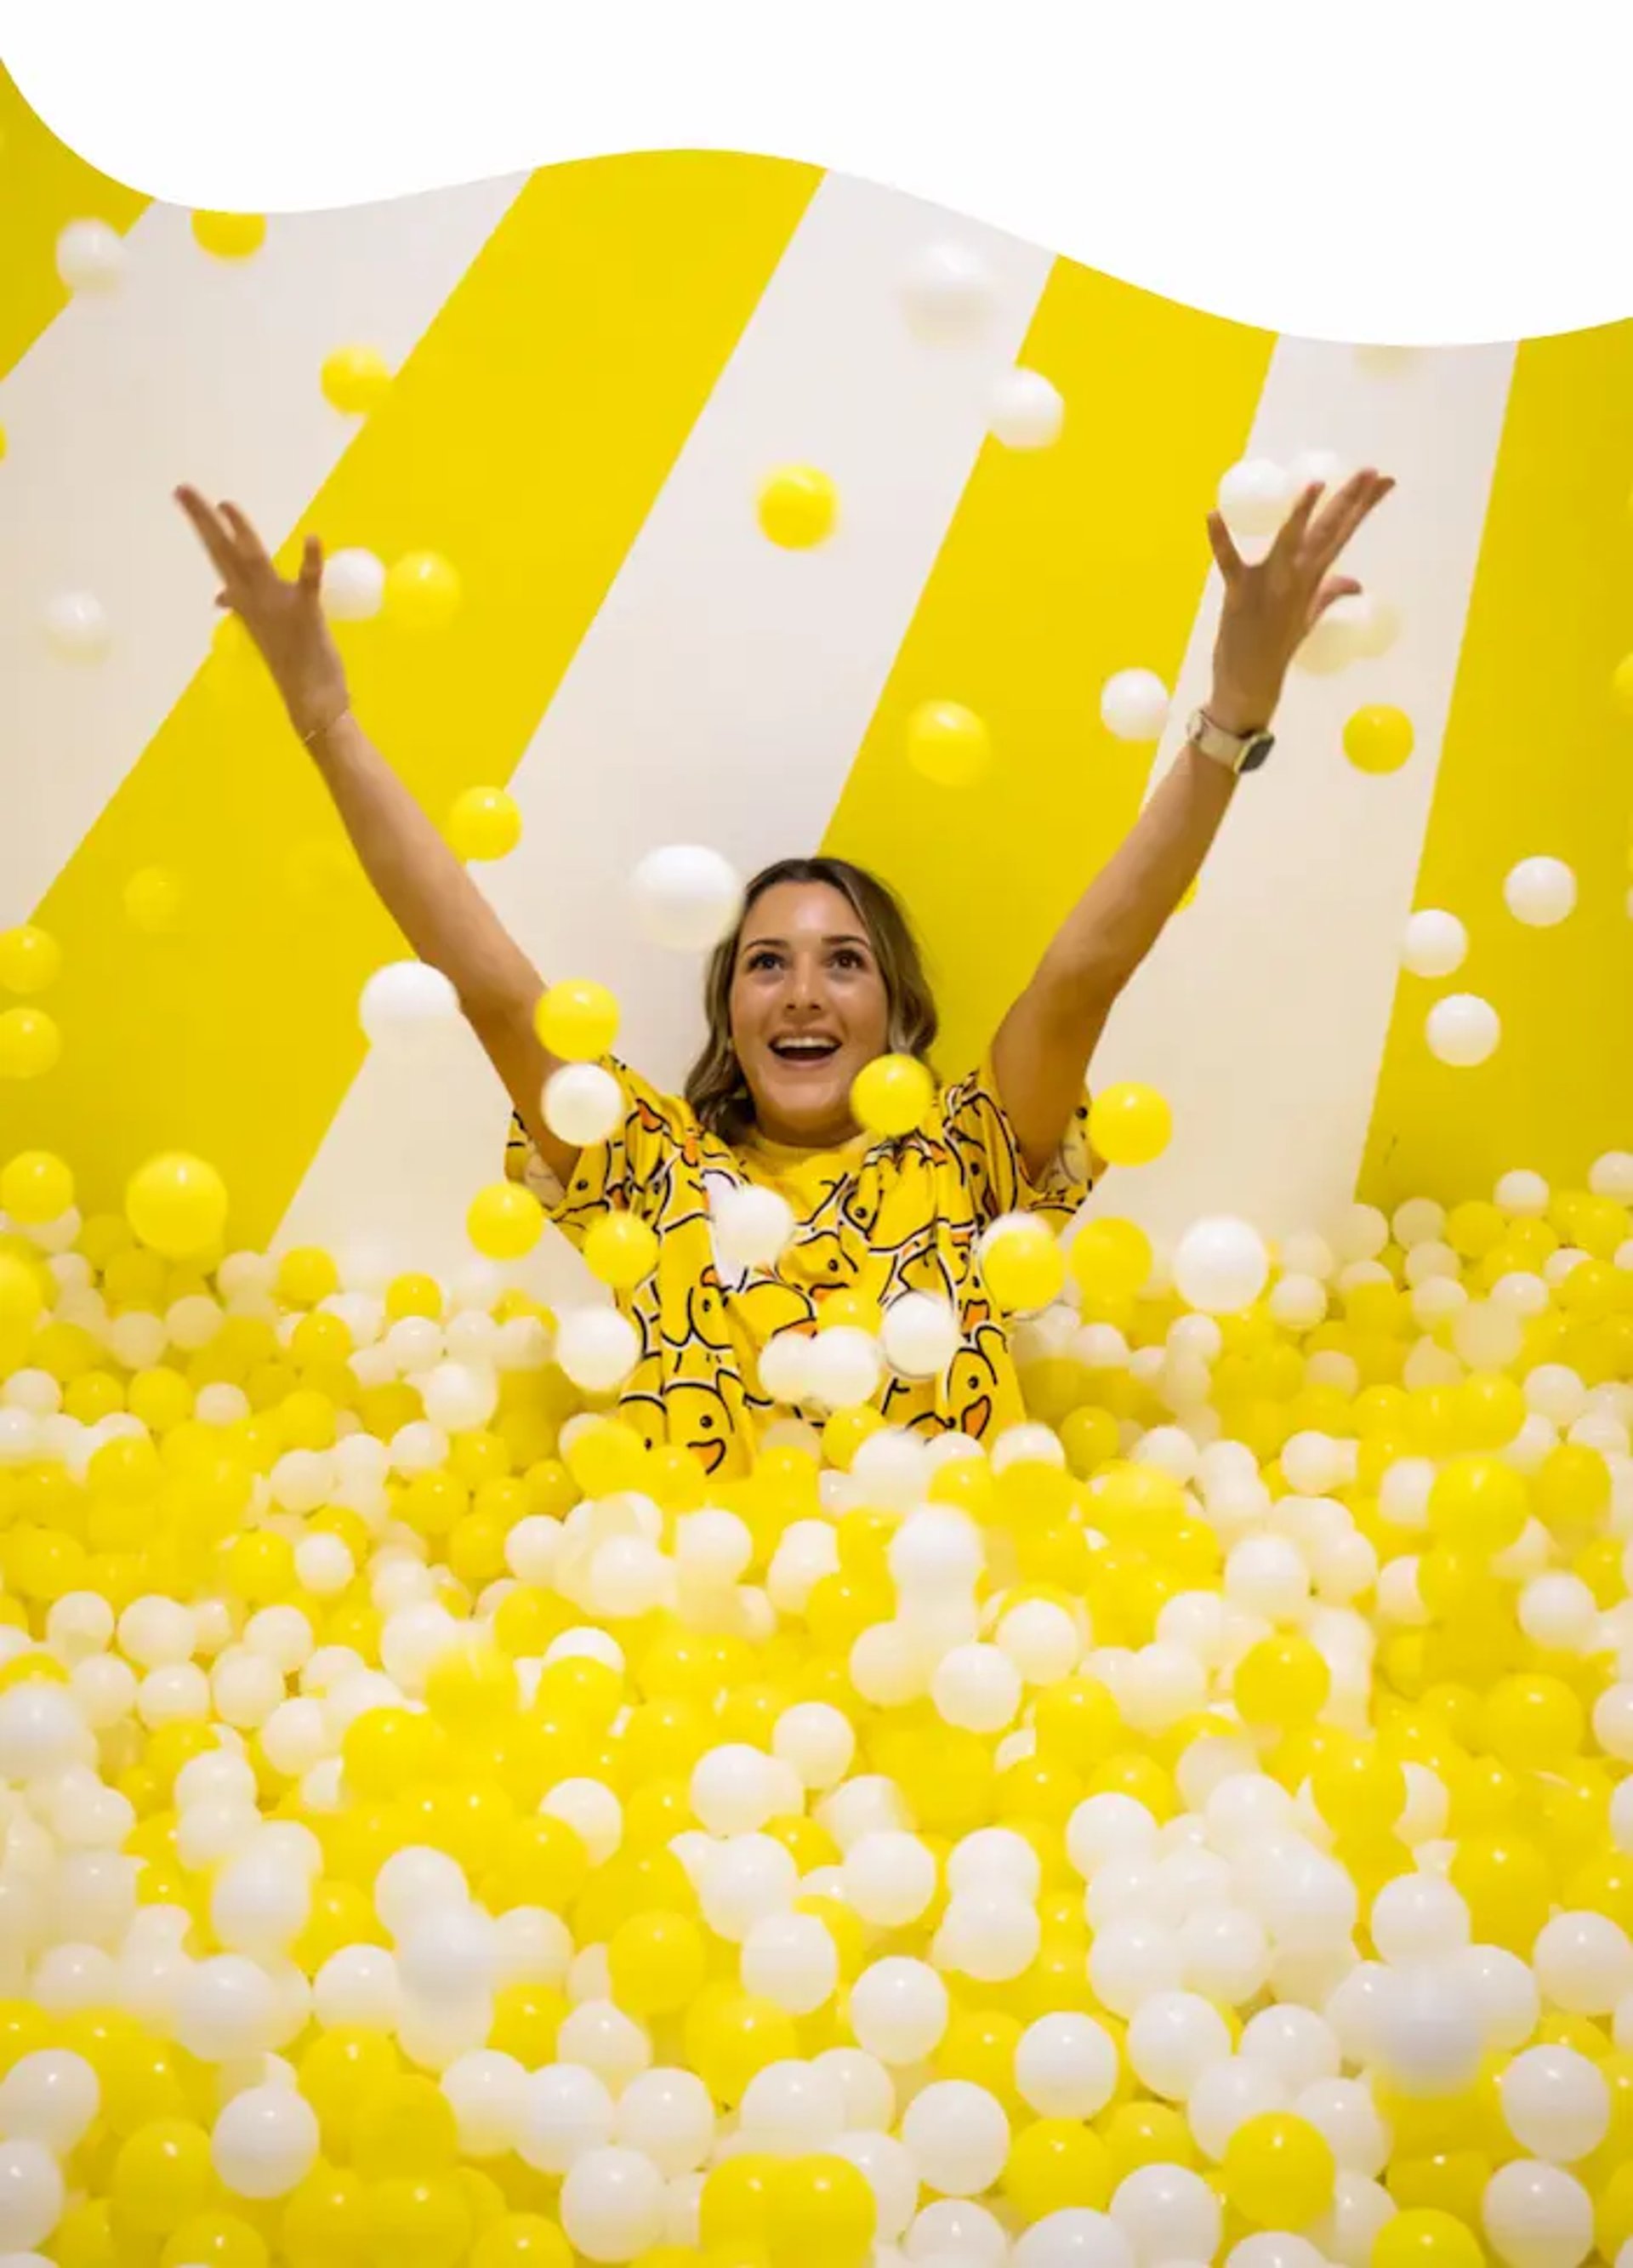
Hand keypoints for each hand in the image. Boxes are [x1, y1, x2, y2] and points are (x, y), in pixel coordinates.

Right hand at [175, 486, 348, 740]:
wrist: (312, 701)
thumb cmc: (292, 666)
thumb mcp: (262, 630)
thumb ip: (243, 607)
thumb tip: (221, 597)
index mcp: (246, 603)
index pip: (220, 558)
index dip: (206, 527)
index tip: (189, 501)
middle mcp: (255, 601)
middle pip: (224, 554)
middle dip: (203, 521)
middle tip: (183, 489)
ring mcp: (277, 606)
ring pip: (253, 562)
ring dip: (241, 532)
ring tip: (226, 504)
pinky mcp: (306, 613)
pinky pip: (308, 582)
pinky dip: (310, 561)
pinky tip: (313, 538)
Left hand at [1204, 467, 1394, 733]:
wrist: (1251, 685)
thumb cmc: (1276, 648)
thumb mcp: (1308, 618)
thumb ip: (1329, 594)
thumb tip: (1357, 584)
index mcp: (1312, 580)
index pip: (1343, 534)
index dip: (1364, 507)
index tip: (1384, 480)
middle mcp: (1296, 579)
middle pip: (1327, 532)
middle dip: (1350, 501)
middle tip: (1371, 471)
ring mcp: (1269, 585)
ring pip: (1289, 542)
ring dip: (1301, 514)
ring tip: (1316, 485)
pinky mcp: (1239, 593)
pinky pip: (1228, 562)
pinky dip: (1219, 540)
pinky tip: (1212, 515)